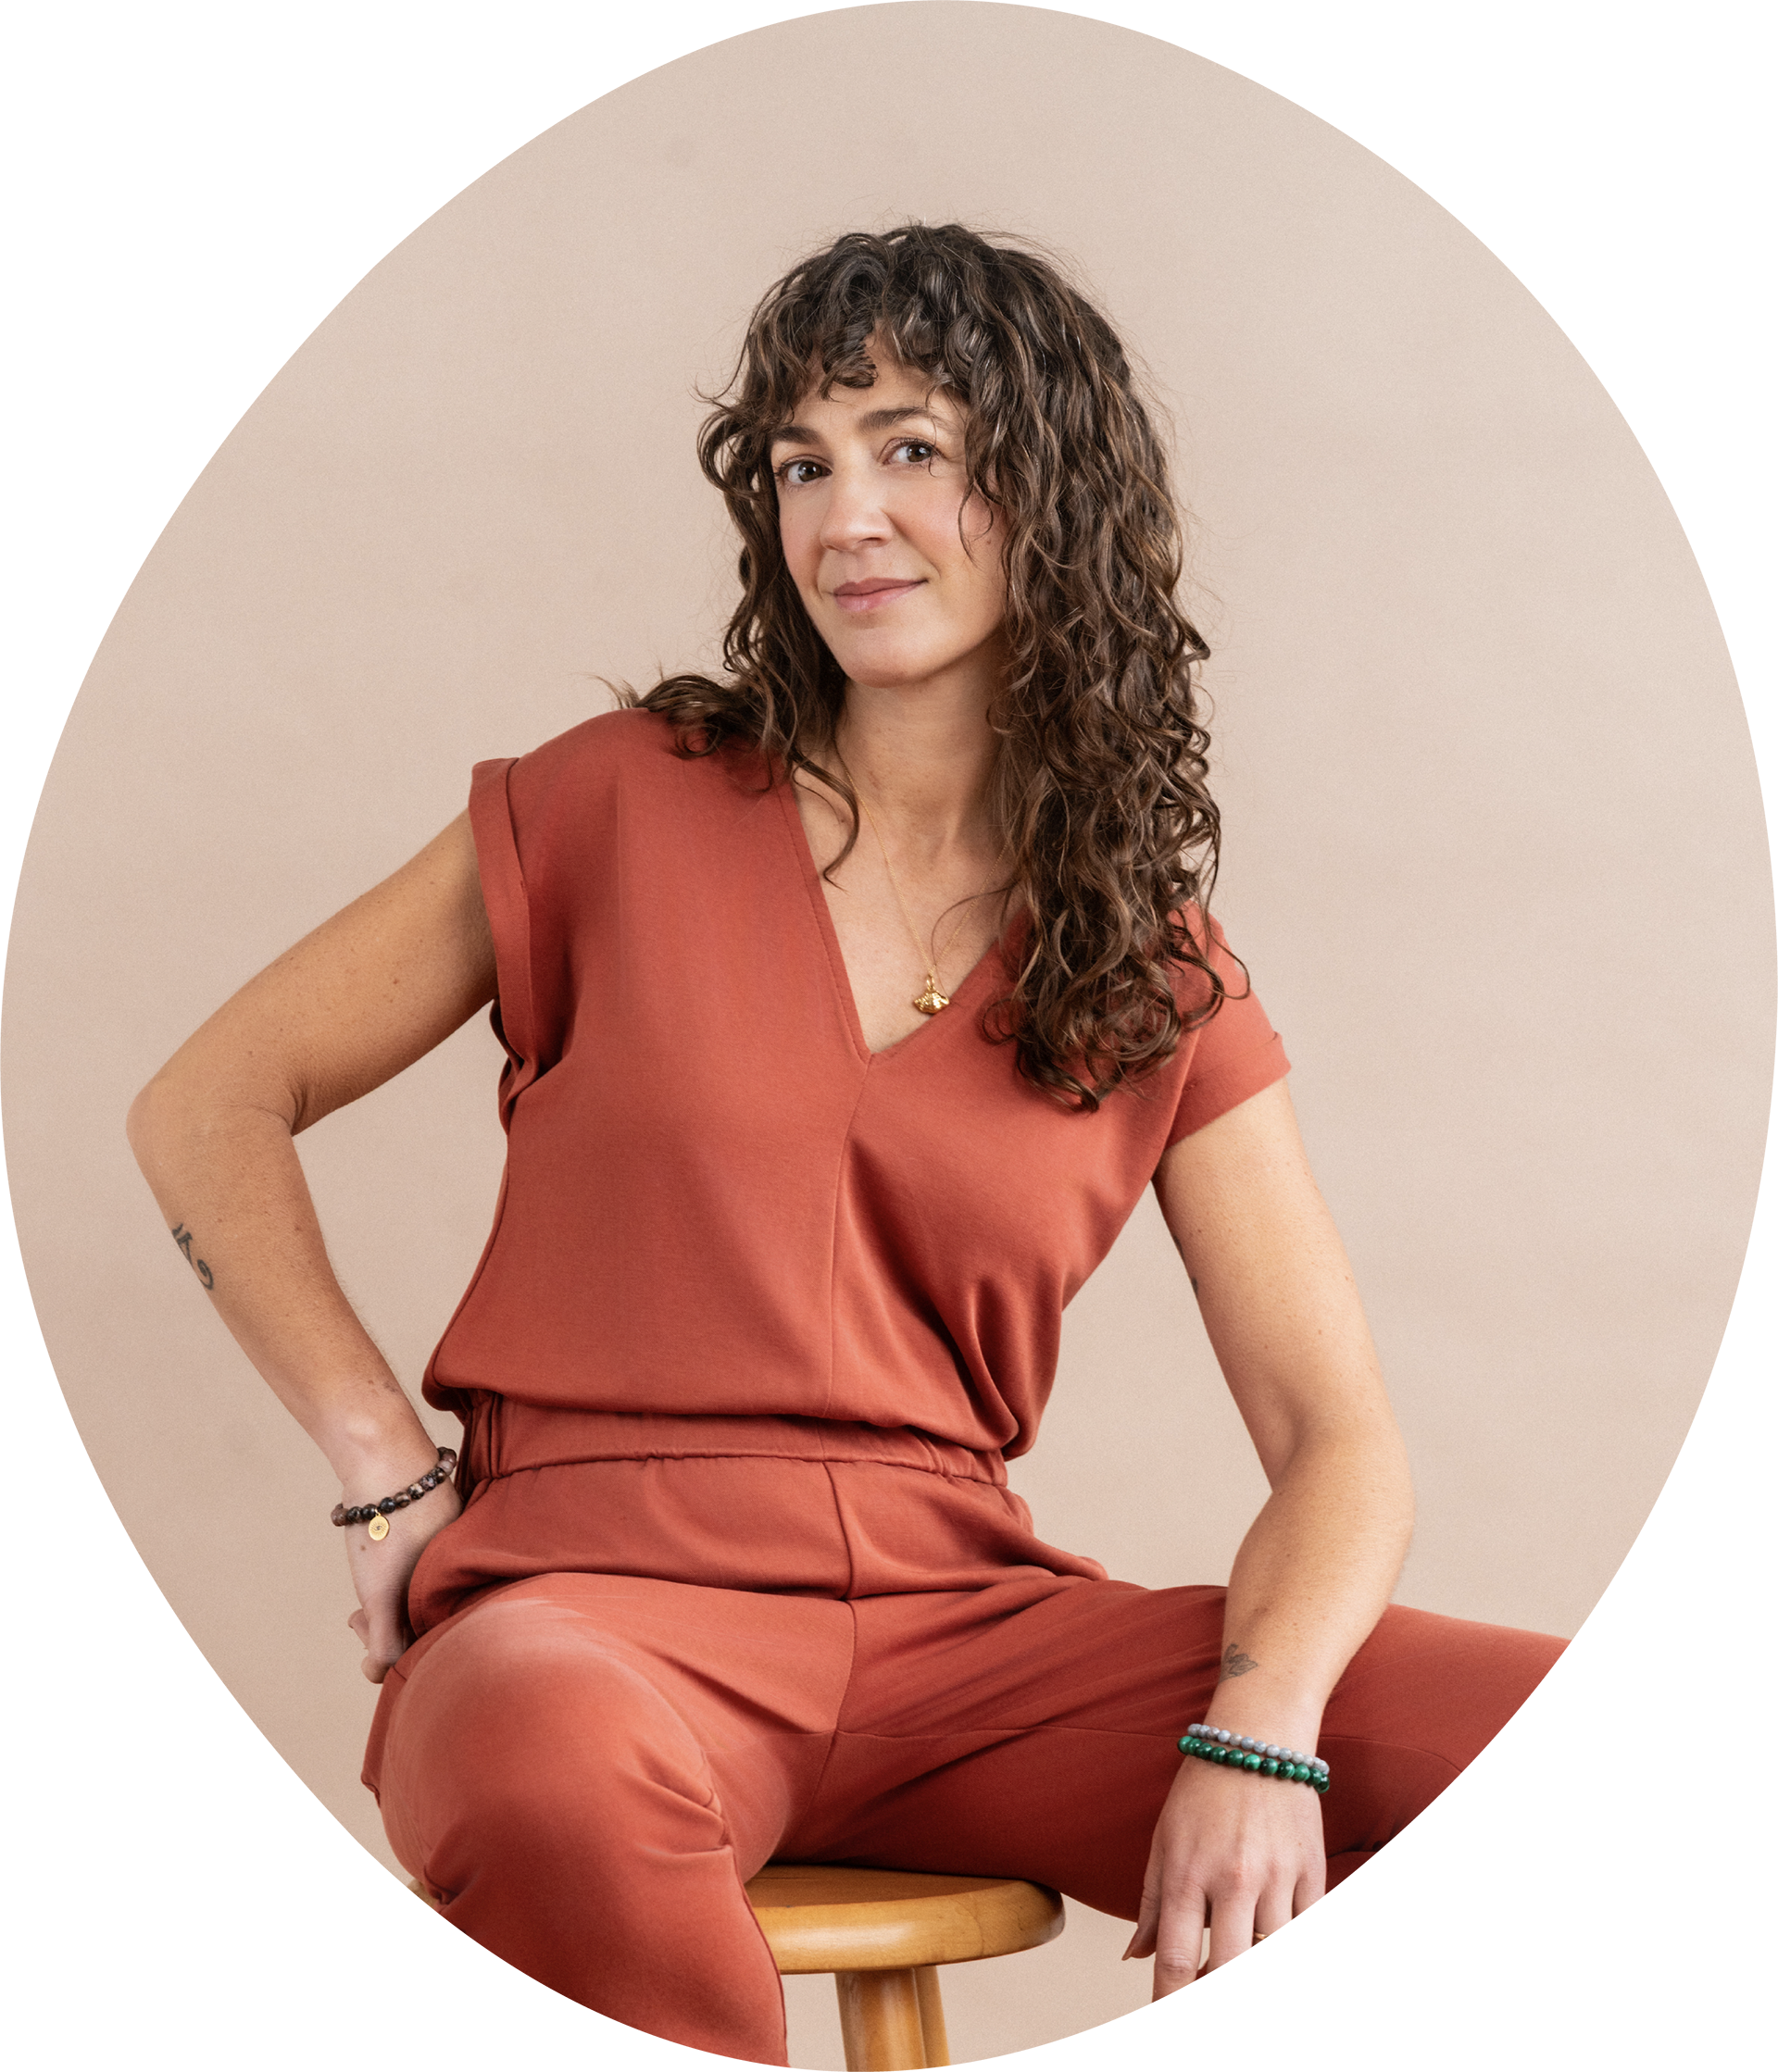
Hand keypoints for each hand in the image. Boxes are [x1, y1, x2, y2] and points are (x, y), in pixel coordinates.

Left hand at [338, 1439, 463, 1683]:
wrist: (385, 1456)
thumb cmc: (384, 1529)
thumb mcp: (382, 1597)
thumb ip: (387, 1644)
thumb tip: (379, 1674)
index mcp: (462, 1583)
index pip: (432, 1638)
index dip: (392, 1647)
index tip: (361, 1631)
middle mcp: (464, 1561)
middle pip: (425, 1613)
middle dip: (385, 1625)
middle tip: (355, 1617)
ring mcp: (451, 1537)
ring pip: (419, 1585)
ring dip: (386, 1598)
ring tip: (361, 1596)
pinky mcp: (438, 1515)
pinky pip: (419, 1558)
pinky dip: (393, 1568)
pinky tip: (375, 1557)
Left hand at [1122, 1753, 1357, 2011]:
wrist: (1258, 1739)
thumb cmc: (1202, 1791)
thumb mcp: (1163, 1841)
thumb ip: (1152, 1905)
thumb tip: (1136, 1958)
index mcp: (1188, 1874)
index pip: (1178, 1961)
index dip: (1174, 2005)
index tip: (1173, 2018)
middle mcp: (1233, 1880)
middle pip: (1234, 1973)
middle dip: (1225, 2005)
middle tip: (1218, 2010)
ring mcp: (1278, 1878)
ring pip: (1278, 1959)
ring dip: (1265, 1978)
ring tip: (1253, 1979)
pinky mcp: (1313, 1873)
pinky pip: (1315, 1936)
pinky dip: (1305, 1956)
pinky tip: (1293, 1960)